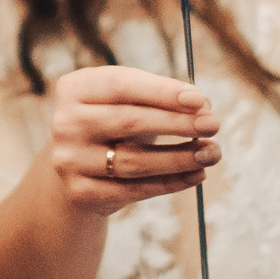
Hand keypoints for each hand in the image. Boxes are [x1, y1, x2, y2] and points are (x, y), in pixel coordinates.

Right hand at [45, 65, 218, 217]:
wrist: (79, 164)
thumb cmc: (113, 121)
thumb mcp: (127, 100)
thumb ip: (159, 97)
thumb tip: (202, 106)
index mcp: (75, 88)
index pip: (123, 86)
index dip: (164, 92)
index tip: (201, 100)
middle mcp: (65, 123)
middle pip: (129, 122)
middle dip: (178, 123)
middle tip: (213, 124)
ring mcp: (70, 160)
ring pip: (135, 161)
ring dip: (180, 157)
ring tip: (212, 152)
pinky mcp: (81, 192)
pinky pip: (134, 190)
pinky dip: (171, 183)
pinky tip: (195, 174)